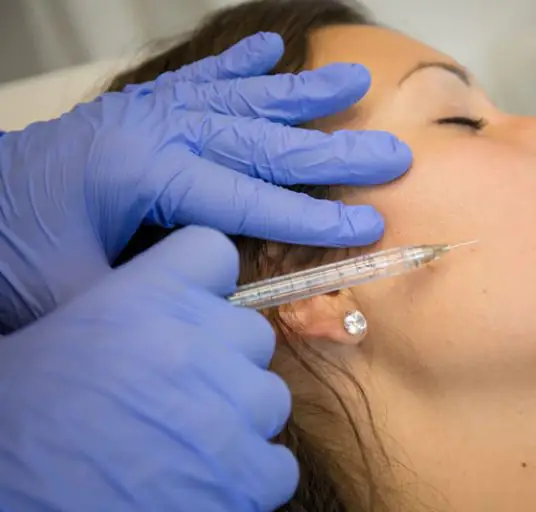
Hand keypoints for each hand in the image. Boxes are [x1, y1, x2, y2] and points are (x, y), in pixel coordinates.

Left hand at [0, 32, 410, 330]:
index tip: (370, 223)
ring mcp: (149, 111)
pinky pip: (199, 78)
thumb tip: (222, 292)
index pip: (250, 199)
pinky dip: (239, 64)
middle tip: (392, 155)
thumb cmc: (13, 255)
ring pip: (243, 99)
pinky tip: (271, 48)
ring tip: (355, 82)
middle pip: (263, 142)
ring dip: (304, 93)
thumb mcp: (83, 295)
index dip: (314, 217)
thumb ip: (159, 290)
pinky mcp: (139, 107)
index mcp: (144, 174)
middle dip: (333, 153)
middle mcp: (156, 130)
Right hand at [0, 226, 296, 510]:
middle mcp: (197, 344)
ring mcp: (228, 410)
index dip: (207, 280)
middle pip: (252, 333)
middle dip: (227, 361)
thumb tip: (138, 321)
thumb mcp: (41, 345)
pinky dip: (253, 475)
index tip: (196, 307)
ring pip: (270, 397)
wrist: (12, 502)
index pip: (211, 251)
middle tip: (184, 391)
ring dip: (239, 419)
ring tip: (192, 443)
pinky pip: (279, 464)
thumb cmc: (16, 428)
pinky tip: (211, 482)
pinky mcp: (245, 476)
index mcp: (144, 298)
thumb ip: (110, 316)